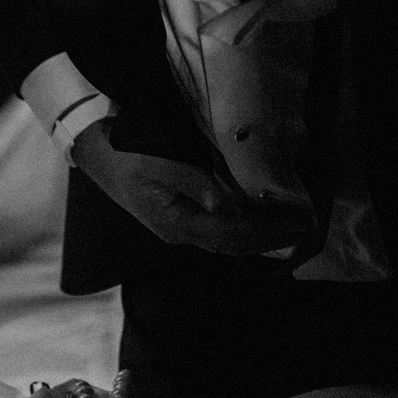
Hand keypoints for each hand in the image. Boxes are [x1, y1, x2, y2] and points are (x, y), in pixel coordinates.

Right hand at [71, 118, 310, 256]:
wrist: (93, 151)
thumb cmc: (125, 154)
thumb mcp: (160, 163)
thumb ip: (195, 184)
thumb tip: (228, 206)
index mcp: (175, 222)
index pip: (232, 234)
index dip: (266, 230)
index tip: (295, 220)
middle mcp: (178, 233)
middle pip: (232, 245)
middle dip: (270, 240)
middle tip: (303, 228)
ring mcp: (176, 228)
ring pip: (226, 242)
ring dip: (259, 239)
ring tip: (289, 230)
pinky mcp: (176, 219)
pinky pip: (217, 233)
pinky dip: (243, 231)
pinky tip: (258, 225)